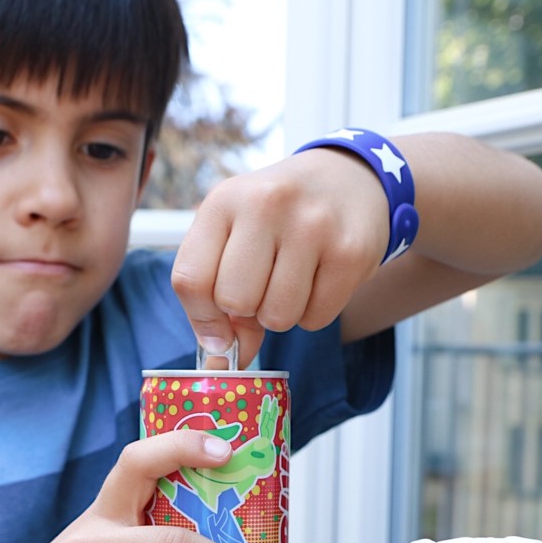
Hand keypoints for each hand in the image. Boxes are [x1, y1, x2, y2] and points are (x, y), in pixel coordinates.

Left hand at [171, 148, 388, 364]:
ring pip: (277, 316)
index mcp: (223, 201)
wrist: (350, 179)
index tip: (218, 329)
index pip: (191, 280)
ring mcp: (312, 225)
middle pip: (234, 302)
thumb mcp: (237, 235)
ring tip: (292, 280)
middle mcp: (265, 205)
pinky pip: (316, 319)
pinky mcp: (350, 251)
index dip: (202, 317)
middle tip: (264, 287)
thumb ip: (217, 296)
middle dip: (247, 310)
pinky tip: (320, 279)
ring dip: (281, 314)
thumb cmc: (279, 216)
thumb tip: (219, 363)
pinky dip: (313, 313)